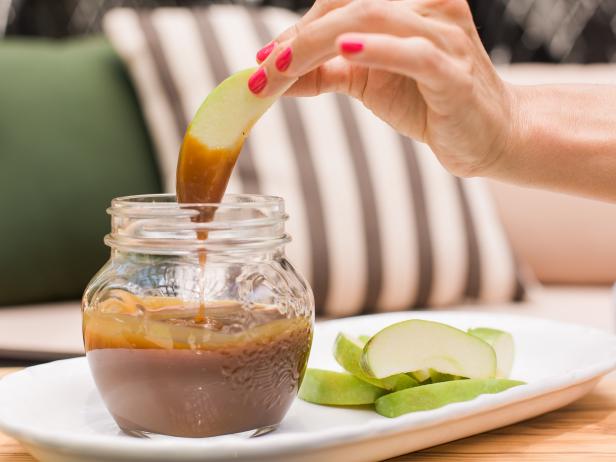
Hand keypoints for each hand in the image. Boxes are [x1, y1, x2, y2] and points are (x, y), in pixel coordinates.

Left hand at [250, 0, 514, 177]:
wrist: (484, 135)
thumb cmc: (429, 102)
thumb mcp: (368, 82)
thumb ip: (326, 72)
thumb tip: (273, 72)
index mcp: (411, 1)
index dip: (299, 25)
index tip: (265, 57)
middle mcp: (430, 6)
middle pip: (351, 2)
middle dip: (299, 36)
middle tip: (264, 68)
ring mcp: (445, 35)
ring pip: (372, 18)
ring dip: (317, 43)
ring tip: (282, 68)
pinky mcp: (454, 72)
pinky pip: (413, 53)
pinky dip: (377, 49)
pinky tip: (346, 51)